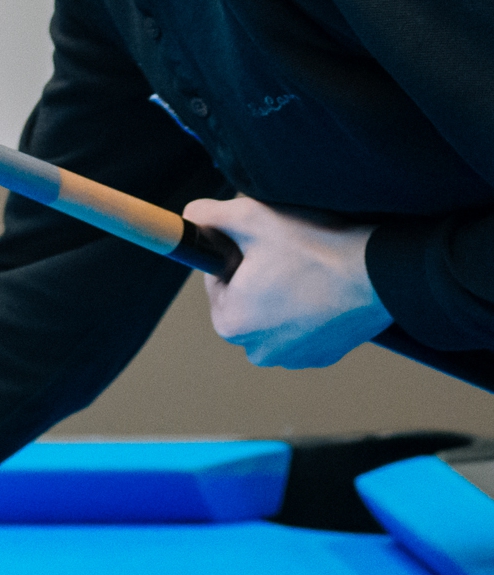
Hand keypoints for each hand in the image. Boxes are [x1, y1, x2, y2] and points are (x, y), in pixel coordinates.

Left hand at [184, 195, 390, 367]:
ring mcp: (295, 358)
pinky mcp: (325, 356)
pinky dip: (310, 308)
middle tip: (288, 254)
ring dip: (284, 293)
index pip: (218, 280)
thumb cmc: (316, 247)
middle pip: (245, 300)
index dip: (236, 254)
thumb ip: (208, 216)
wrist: (384, 272)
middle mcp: (258, 351)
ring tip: (309, 271)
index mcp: (230, 324)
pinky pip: (304, 327)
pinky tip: (327, 289)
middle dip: (259, 277)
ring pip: (275, 314)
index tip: (261, 243)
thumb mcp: (251, 218)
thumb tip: (191, 216)